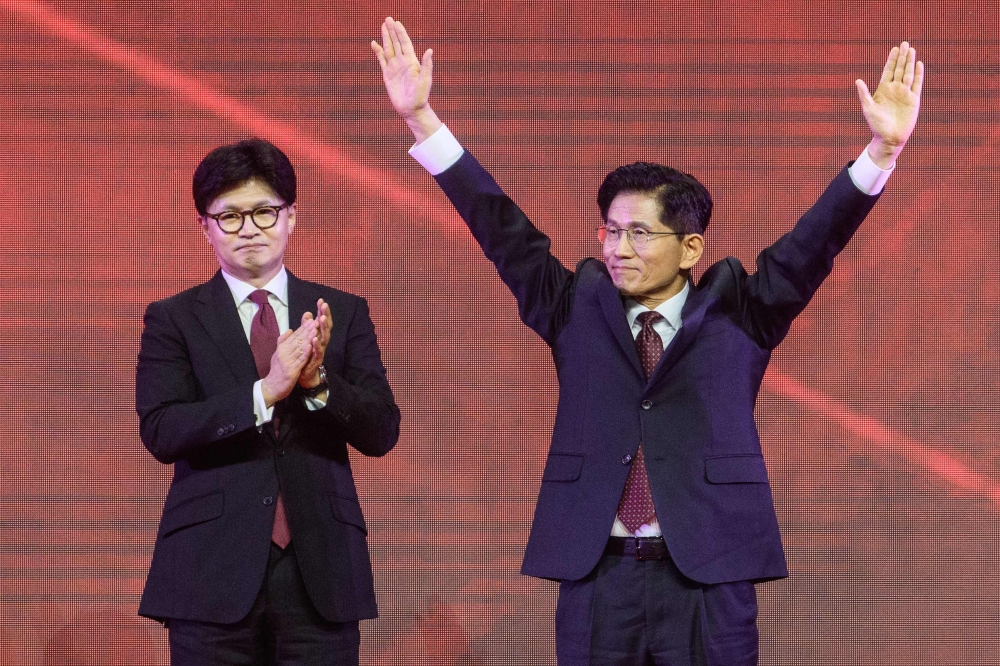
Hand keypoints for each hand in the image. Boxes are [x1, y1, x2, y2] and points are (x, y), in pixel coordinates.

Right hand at [261, 320, 317, 406]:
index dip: (303, 328)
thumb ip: (283, 342)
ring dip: (308, 338)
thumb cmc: (277, 371)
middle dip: (307, 330)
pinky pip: (299, 360)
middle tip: (315, 321)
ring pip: (299, 348)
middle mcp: (284, 353)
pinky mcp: (291, 370)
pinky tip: (311, 346)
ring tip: (315, 330)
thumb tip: (290, 330)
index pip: (294, 336)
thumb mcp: (278, 354)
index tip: (311, 320)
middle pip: (297, 340)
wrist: (271, 387)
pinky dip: (305, 353)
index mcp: (282, 349)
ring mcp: (287, 361)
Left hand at [298, 298, 332, 389]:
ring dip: (323, 328)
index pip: (321, 321)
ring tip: (321, 318)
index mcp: (318, 335)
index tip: (320, 300)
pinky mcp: (317, 360)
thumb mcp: (305, 338)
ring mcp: (320, 350)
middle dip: (325, 316)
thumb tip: (308, 313)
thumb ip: (306, 326)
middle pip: (326, 327)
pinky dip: (317, 345)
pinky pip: (318, 352)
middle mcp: (322, 342)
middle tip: (324, 306)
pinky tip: (315, 338)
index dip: (322, 311)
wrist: (305, 375)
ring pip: (324, 338)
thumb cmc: (306, 355)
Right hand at [371, 16, 442, 142]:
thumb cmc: (421, 96)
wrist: (412, 110)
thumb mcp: (425, 80)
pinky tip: (374, 44)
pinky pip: (381, 60)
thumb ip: (427, 65)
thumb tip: (429, 50)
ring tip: (383, 26)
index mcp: (412, 62)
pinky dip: (378, 52)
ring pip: (389, 49)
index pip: (405, 43)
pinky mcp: (387, 75)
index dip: (401, 33)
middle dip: (392, 31)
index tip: (397, 23)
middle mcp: (403, 62)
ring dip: (385, 38)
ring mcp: (394, 68)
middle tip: (388, 19)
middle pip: (396, 43)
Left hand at [856, 42, 923, 168]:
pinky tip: (919, 64)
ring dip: (910, 62)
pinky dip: (919, 74)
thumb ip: (864, 94)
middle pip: (899, 69)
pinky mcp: (913, 100)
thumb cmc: (876, 125)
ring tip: (912, 50)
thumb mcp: (868, 108)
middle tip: (904, 43)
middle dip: (902, 57)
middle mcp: (895, 89)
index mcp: (883, 90)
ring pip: (909, 74)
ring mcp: (905, 93)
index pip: (888, 71)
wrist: (889, 137)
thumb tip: (857, 80)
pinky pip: (917, 84)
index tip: (894, 49)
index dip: (891, 60)